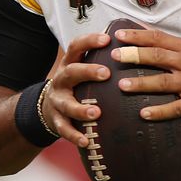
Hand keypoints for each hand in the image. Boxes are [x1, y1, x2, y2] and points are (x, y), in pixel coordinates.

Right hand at [43, 32, 110, 147]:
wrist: (47, 107)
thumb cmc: (76, 84)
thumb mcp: (83, 68)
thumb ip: (101, 59)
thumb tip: (133, 44)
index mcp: (70, 63)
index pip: (76, 46)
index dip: (90, 41)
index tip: (107, 39)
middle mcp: (61, 80)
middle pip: (71, 72)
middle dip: (87, 71)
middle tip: (106, 73)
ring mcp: (57, 101)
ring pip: (66, 104)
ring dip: (80, 109)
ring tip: (96, 113)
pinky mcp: (56, 121)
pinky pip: (64, 129)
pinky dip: (75, 136)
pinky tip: (86, 141)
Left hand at [111, 28, 180, 124]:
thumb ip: (168, 45)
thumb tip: (140, 30)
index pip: (159, 38)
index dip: (139, 36)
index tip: (119, 36)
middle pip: (159, 57)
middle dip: (136, 56)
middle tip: (115, 56)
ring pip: (164, 82)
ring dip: (142, 84)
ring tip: (122, 86)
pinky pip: (176, 108)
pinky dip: (159, 111)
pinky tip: (143, 114)